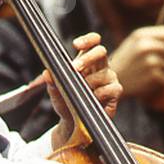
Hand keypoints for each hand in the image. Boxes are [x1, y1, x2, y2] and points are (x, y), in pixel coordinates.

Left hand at [49, 32, 121, 147]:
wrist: (76, 123)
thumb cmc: (68, 103)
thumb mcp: (57, 93)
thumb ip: (52, 82)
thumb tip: (47, 73)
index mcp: (87, 60)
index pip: (93, 42)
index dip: (88, 40)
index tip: (76, 45)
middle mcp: (100, 66)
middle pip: (101, 51)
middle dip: (87, 58)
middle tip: (75, 68)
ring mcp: (109, 78)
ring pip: (102, 73)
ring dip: (89, 84)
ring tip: (82, 94)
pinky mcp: (116, 90)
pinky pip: (109, 88)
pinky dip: (98, 95)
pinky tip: (93, 100)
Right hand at [110, 25, 163, 97]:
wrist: (112, 79)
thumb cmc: (127, 59)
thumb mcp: (137, 41)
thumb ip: (158, 34)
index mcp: (142, 35)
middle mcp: (147, 47)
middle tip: (160, 60)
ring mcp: (150, 62)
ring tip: (152, 69)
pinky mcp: (153, 77)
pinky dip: (163, 78)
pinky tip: (150, 78)